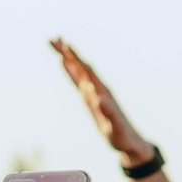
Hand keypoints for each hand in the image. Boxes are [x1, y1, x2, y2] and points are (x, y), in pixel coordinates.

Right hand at [51, 37, 156, 165]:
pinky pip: (78, 80)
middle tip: (52, 39)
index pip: (87, 71)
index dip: (76, 58)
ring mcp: (94, 92)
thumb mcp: (115, 127)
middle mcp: (98, 88)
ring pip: (78, 70)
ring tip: (56, 43)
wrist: (130, 142)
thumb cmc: (123, 136)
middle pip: (81, 66)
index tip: (64, 45)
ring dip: (67, 57)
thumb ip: (109, 113)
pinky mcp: (91, 98)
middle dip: (67, 52)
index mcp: (102, 92)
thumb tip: (99, 99)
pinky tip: (64, 63)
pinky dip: (70, 70)